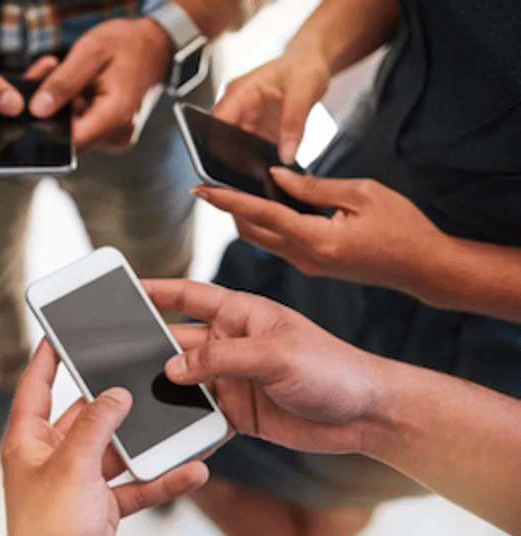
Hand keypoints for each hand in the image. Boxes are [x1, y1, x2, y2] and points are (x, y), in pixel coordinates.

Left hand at [1, 341, 207, 535]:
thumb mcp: (72, 469)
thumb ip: (96, 427)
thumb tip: (115, 394)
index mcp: (29, 440)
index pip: (35, 386)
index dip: (47, 356)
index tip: (61, 331)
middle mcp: (53, 456)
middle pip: (87, 415)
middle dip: (116, 402)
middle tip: (140, 376)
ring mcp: (79, 482)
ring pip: (118, 450)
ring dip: (147, 444)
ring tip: (178, 428)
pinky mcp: (103, 505)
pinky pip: (136, 483)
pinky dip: (161, 478)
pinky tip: (188, 470)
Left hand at [28, 18, 171, 149]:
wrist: (152, 45)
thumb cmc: (129, 45)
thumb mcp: (91, 51)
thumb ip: (63, 82)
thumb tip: (38, 109)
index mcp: (113, 116)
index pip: (69, 142)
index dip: (45, 124)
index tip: (36, 101)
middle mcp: (113, 133)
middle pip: (64, 133)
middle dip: (49, 105)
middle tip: (51, 71)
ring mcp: (109, 134)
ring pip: (67, 127)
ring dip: (58, 102)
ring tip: (66, 73)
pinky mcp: (104, 131)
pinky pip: (77, 123)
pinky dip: (68, 104)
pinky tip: (75, 84)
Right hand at [144, 279, 389, 453]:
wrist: (367, 415)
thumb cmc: (334, 367)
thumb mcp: (275, 354)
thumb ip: (221, 358)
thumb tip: (171, 369)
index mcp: (241, 314)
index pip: (188, 296)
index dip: (155, 290)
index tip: (123, 289)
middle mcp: (231, 343)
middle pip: (177, 342)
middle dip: (148, 349)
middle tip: (115, 357)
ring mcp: (232, 379)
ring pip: (184, 383)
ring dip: (165, 392)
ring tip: (136, 401)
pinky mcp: (238, 413)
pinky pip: (202, 418)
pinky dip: (187, 427)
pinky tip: (170, 435)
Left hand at [193, 168, 448, 295]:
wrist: (425, 268)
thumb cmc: (403, 227)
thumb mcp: (363, 194)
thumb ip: (314, 186)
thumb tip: (277, 177)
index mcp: (318, 240)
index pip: (261, 215)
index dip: (228, 200)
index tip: (201, 189)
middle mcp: (306, 258)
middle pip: (252, 232)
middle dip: (229, 210)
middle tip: (213, 185)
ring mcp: (308, 266)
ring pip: (263, 240)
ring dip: (246, 217)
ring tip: (236, 189)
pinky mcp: (313, 266)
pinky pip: (280, 244)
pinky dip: (267, 224)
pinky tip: (267, 204)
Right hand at [213, 49, 329, 163]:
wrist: (312, 62)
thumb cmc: (303, 65)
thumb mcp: (303, 90)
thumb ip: (294, 122)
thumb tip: (286, 153)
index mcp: (240, 91)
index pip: (217, 121)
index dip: (219, 142)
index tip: (233, 160)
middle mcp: (239, 107)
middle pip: (224, 139)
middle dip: (236, 157)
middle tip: (255, 169)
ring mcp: (247, 120)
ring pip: (238, 149)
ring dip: (250, 160)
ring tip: (269, 166)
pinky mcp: (258, 130)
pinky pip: (254, 150)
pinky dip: (263, 159)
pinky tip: (276, 160)